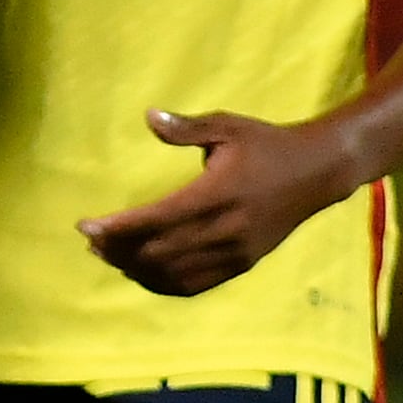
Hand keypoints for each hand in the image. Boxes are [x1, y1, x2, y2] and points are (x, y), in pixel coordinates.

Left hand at [77, 109, 360, 297]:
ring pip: (175, 274)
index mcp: (218, 194)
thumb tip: (149, 117)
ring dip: (136, 269)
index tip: (86, 226)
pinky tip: (141, 274)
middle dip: (120, 250)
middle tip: (91, 240)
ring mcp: (235, 253)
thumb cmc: (266, 144)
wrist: (317, 173)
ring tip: (108, 256)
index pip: (158, 219)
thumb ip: (187, 126)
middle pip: (160, 252)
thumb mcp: (228, 126)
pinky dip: (163, 284)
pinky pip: (196, 285)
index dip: (119, 227)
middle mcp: (226, 230)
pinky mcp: (242, 265)